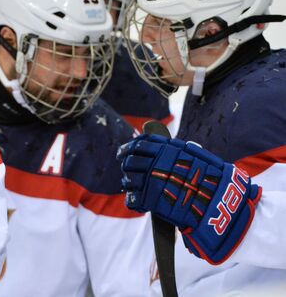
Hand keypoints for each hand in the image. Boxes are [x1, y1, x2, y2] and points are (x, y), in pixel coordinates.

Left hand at [117, 134, 261, 263]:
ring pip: (129, 180)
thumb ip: (175, 151)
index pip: (140, 144)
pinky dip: (132, 200)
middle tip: (127, 170)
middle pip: (131, 161)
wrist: (222, 201)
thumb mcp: (195, 156)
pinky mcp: (152, 200)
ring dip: (128, 183)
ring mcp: (153, 181)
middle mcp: (158, 162)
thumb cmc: (212, 179)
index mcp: (168, 149)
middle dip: (127, 166)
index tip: (123, 152)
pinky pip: (133, 199)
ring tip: (131, 187)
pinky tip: (136, 201)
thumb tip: (154, 144)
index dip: (128, 148)